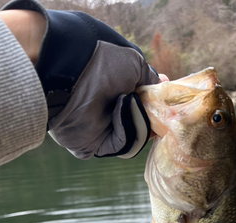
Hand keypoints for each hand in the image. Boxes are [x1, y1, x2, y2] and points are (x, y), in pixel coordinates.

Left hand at [0, 0, 159, 158]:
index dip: (154, 101)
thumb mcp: (134, 64)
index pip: (141, 102)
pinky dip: (127, 130)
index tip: (163, 96)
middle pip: (140, 121)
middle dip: (150, 114)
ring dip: (139, 118)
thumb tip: (161, 85)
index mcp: (114, 91)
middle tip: (157, 107)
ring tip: (130, 101)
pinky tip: (121, 111)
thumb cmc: (101, 63)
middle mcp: (107, 110)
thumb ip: (149, 78)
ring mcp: (100, 129)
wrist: (71, 74)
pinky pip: (121, 145)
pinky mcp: (93, 146)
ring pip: (134, 135)